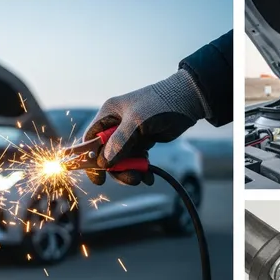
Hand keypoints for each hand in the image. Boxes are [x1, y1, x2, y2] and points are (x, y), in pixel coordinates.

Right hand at [83, 68, 208, 185]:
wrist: (189, 100)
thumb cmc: (160, 103)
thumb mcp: (137, 121)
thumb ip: (119, 142)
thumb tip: (104, 163)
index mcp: (108, 115)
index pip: (91, 140)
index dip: (90, 159)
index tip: (98, 178)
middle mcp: (116, 125)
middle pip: (106, 154)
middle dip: (117, 169)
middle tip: (131, 179)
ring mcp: (129, 134)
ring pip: (121, 160)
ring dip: (130, 172)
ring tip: (143, 178)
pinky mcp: (142, 141)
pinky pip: (135, 160)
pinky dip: (140, 169)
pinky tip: (148, 176)